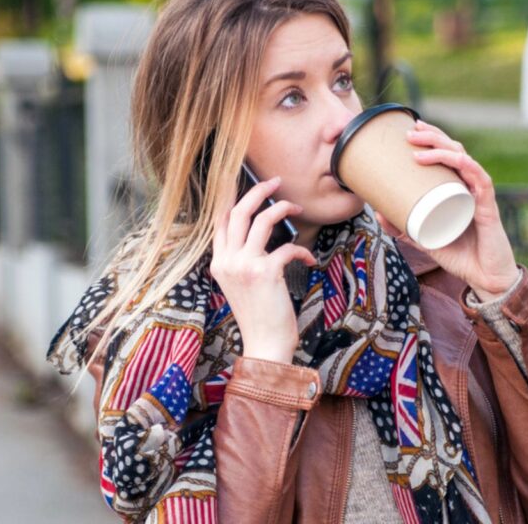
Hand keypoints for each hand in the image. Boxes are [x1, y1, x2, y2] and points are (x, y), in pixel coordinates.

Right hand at [211, 176, 316, 363]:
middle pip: (239, 211)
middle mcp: (227, 261)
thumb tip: (261, 235)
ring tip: (297, 208)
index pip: (221, 220)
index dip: (232, 196)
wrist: (265, 344)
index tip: (246, 181)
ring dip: (282, 209)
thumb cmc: (259, 315)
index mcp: (219, 262)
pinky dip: (301, 250)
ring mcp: (244, 265)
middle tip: (276, 182)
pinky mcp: (265, 272)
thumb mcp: (241, 284)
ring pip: (261, 220)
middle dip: (259, 190)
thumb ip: (243, 260)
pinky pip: (287, 247)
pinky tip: (308, 259)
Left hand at [373, 120, 519, 300]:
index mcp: (457, 188)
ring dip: (441, 147)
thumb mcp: (424, 238)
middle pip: (454, 150)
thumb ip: (403, 227)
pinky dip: (466, 165)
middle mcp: (469, 186)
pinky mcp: (488, 206)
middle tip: (409, 132)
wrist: (484, 277)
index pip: (447, 154)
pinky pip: (480, 179)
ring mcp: (479, 194)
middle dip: (432, 136)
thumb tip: (377, 213)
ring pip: (464, 159)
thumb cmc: (459, 255)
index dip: (431, 139)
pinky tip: (454, 158)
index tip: (409, 131)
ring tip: (418, 144)